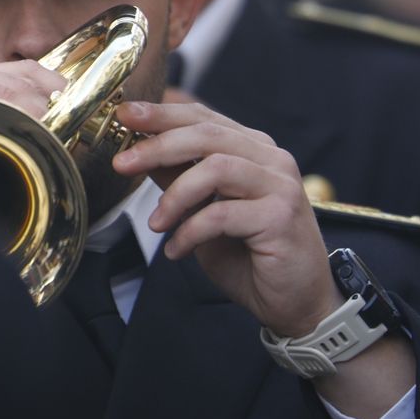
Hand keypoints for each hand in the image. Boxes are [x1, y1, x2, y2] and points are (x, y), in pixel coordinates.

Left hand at [113, 99, 340, 338]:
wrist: (297, 304)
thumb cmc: (251, 259)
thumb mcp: (205, 214)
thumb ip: (181, 181)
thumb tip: (142, 154)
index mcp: (254, 151)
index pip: (204, 118)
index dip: (162, 114)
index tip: (123, 115)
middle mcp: (271, 160)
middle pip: (207, 135)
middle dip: (158, 145)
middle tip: (122, 164)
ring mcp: (280, 186)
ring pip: (217, 167)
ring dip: (176, 195)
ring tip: (156, 224)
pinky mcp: (281, 217)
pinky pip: (222, 214)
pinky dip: (191, 231)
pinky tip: (177, 250)